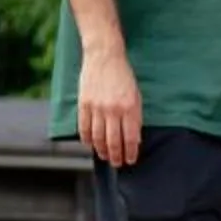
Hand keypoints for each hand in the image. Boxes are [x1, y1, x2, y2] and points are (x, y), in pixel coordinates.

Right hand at [78, 47, 142, 165]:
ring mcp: (97, 107)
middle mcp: (113, 110)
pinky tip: (90, 145)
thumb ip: (135, 117)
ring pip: (98, 137)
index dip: (130, 152)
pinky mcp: (83, 104)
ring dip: (101, 150)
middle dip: (116, 156)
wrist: (105, 57)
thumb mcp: (137, 96)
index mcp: (130, 108)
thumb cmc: (124, 77)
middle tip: (117, 164)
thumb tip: (134, 139)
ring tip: (105, 157)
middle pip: (114, 141)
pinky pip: (83, 127)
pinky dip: (87, 139)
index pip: (131, 138)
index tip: (130, 160)